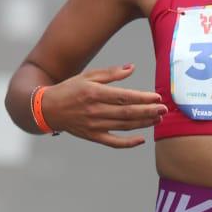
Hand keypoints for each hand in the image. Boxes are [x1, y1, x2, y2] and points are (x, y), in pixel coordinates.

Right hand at [43, 64, 166, 148]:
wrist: (47, 109)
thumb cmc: (69, 89)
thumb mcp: (87, 76)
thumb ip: (111, 73)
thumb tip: (132, 68)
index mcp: (94, 93)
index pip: (123, 97)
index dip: (142, 98)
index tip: (157, 97)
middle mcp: (95, 110)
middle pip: (127, 113)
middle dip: (148, 111)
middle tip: (164, 109)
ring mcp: (94, 125)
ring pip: (124, 126)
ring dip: (143, 123)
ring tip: (158, 119)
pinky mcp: (92, 136)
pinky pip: (113, 142)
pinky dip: (128, 143)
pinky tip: (141, 139)